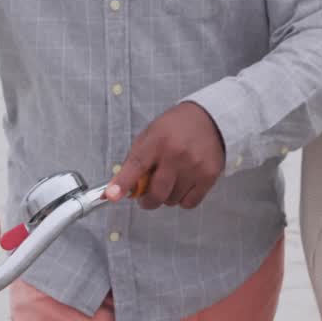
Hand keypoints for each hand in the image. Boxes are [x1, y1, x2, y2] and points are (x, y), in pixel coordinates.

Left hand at [105, 102, 225, 210]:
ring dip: (167, 196)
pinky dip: (183, 199)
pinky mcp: (209, 175)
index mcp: (157, 141)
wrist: (210, 118)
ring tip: (171, 180)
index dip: (122, 183)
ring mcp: (194, 166)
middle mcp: (176, 154)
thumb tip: (118, 188)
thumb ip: (136, 161)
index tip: (111, 195)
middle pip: (156, 193)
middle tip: (146, 197)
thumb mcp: (151, 135)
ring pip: (172, 200)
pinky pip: (189, 203)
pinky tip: (184, 184)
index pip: (136, 166)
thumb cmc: (176, 127)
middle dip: (147, 201)